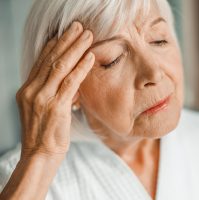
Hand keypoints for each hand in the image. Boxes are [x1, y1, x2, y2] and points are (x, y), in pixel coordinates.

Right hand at [16, 22, 93, 159]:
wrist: (41, 155)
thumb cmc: (46, 133)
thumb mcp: (46, 109)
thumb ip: (56, 93)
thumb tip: (73, 81)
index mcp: (28, 90)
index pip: (42, 61)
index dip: (55, 44)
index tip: (66, 33)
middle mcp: (32, 90)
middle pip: (51, 59)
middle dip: (67, 40)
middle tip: (79, 27)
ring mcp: (43, 98)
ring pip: (60, 67)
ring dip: (76, 49)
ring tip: (88, 36)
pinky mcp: (56, 107)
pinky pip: (70, 83)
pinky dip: (81, 68)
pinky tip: (89, 57)